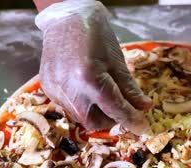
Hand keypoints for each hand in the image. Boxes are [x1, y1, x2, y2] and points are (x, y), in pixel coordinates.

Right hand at [35, 0, 151, 134]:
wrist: (67, 18)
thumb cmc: (96, 35)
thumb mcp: (118, 61)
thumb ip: (130, 88)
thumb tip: (143, 108)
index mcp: (89, 78)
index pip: (114, 110)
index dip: (131, 120)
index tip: (143, 127)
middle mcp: (68, 88)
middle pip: (93, 121)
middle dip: (110, 119)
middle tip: (121, 107)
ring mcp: (54, 89)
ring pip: (79, 117)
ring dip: (95, 113)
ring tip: (102, 95)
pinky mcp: (47, 88)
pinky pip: (67, 106)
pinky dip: (81, 104)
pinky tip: (85, 88)